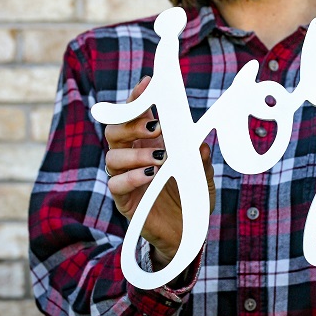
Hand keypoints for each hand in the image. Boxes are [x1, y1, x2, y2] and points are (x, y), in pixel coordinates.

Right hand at [104, 76, 216, 269]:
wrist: (187, 232)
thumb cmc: (192, 196)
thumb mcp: (202, 174)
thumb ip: (200, 158)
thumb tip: (200, 144)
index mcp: (149, 142)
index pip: (136, 115)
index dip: (138, 98)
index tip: (147, 84)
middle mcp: (133, 156)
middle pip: (115, 130)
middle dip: (131, 123)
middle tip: (155, 126)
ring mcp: (126, 177)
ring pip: (113, 155)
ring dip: (136, 153)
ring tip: (160, 159)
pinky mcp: (124, 200)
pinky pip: (116, 184)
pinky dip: (132, 177)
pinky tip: (150, 176)